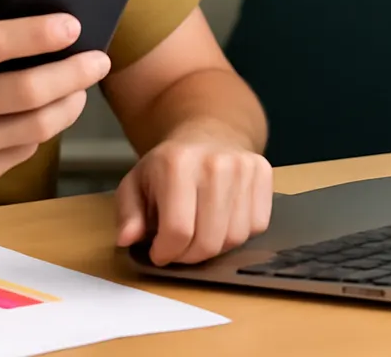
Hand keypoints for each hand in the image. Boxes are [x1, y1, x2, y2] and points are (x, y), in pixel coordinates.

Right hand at [0, 0, 110, 201]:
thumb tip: (4, 4)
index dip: (41, 32)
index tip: (73, 24)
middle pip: (29, 90)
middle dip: (75, 71)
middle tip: (99, 58)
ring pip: (36, 127)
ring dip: (70, 103)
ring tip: (82, 86)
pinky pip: (21, 151)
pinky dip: (42, 130)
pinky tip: (48, 112)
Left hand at [114, 121, 271, 264]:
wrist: (207, 132)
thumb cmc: (167, 166)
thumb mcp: (135, 185)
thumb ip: (128, 214)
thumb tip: (126, 239)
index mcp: (177, 163)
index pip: (177, 230)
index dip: (166, 253)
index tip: (158, 253)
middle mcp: (215, 163)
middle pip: (209, 240)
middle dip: (189, 256)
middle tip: (179, 249)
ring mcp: (244, 167)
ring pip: (235, 238)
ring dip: (214, 248)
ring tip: (199, 234)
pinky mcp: (264, 173)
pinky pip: (257, 226)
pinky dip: (238, 234)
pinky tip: (222, 221)